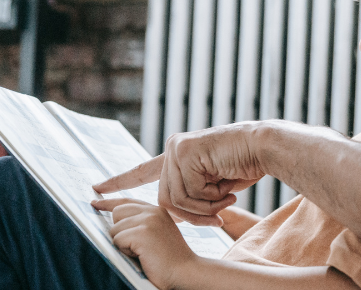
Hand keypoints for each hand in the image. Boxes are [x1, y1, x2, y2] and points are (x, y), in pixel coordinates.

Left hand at [92, 198, 197, 289]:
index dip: (108, 202)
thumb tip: (113, 220)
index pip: (127, 201)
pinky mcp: (142, 232)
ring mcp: (148, 220)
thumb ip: (141, 223)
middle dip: (119, 231)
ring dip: (123, 244)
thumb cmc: (169, 258)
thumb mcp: (157, 233)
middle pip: (117, 212)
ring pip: (115, 229)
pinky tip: (142, 255)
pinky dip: (125, 251)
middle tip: (136, 245)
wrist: (185, 271)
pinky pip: (117, 240)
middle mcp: (153, 211)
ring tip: (142, 252)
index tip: (95, 202)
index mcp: (157, 210)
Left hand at [93, 123, 266, 225]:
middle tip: (219, 213)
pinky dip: (210, 198)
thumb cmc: (246, 164)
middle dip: (192, 213)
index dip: (120, 181)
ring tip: (227, 198)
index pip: (144, 170)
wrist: (264, 147)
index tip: (96, 188)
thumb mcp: (214, 184)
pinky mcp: (185, 152)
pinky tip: (226, 188)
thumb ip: (192, 192)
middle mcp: (174, 148)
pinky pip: (188, 193)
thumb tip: (175, 214)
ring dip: (204, 206)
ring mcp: (177, 149)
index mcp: (179, 154)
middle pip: (165, 199)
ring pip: (175, 199)